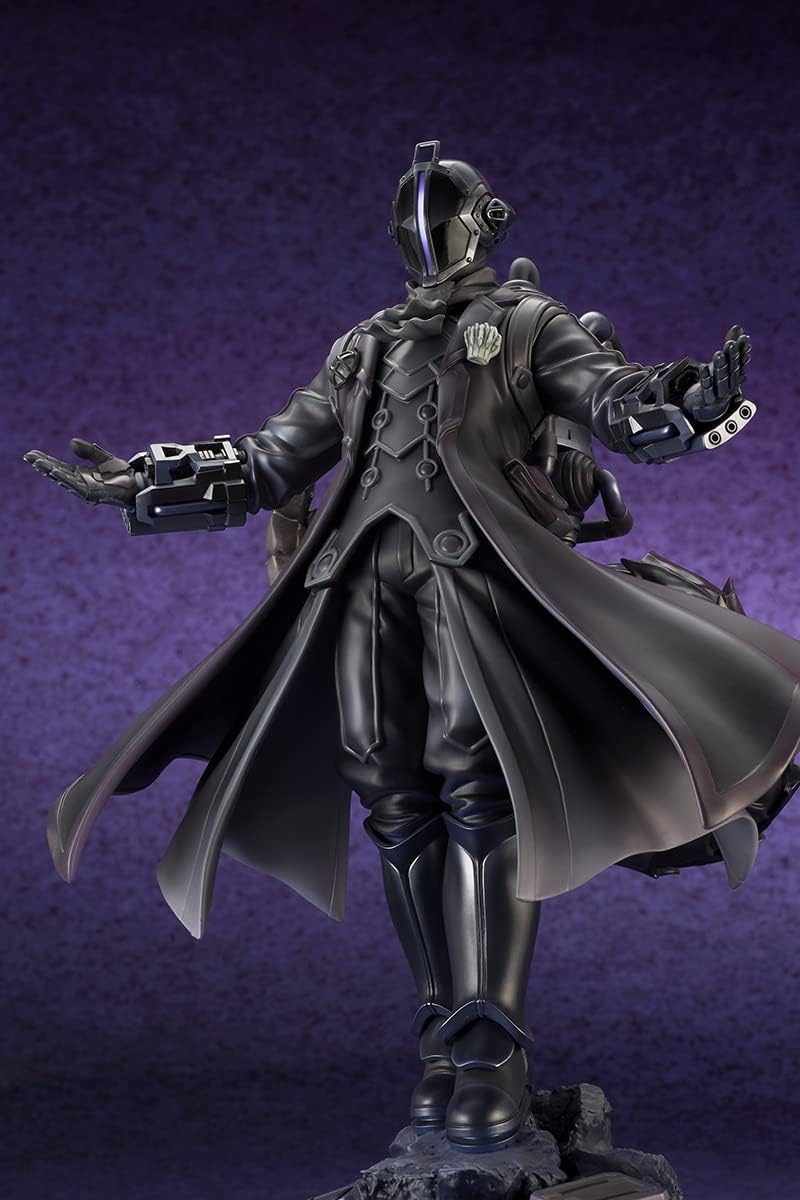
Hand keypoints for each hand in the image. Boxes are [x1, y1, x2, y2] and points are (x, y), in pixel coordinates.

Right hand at [24, 438, 141, 507]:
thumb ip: (89, 451)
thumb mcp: (104, 458)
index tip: (32, 454)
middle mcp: (80, 482)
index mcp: (81, 474)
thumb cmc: (123, 475)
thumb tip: (71, 442)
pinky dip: (65, 479)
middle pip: (57, 472)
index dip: (46, 460)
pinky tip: (55, 473)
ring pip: (63, 479)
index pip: (59, 466)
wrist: (138, 485)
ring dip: (50, 471)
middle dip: (43, 465)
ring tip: (37, 463)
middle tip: (28, 457)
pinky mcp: (92, 495)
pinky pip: (75, 487)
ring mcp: (85, 489)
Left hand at [681, 326, 750, 423]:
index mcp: (737, 377)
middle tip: (730, 343)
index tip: (744, 337)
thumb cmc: (718, 381)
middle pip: (732, 370)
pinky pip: (707, 388)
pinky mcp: (707, 399)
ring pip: (721, 379)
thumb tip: (738, 327)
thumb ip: (731, 346)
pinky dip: (706, 378)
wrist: (708, 407)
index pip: (741, 362)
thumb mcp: (724, 363)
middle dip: (732, 356)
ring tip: (718, 353)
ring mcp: (720, 394)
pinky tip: (703, 367)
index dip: (742, 350)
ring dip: (720, 366)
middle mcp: (730, 385)